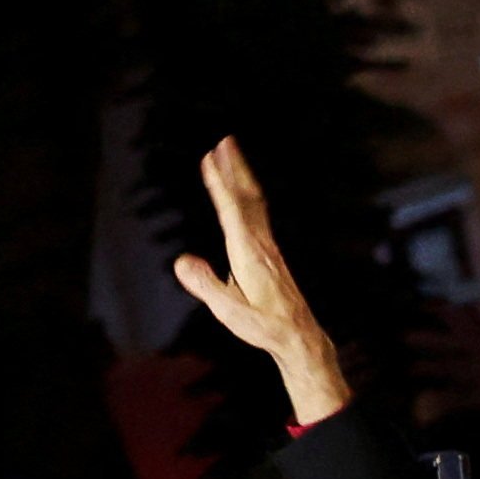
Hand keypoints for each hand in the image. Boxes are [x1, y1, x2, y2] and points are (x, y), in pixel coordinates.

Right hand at [170, 137, 349, 424]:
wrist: (299, 337)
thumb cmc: (264, 327)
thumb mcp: (231, 313)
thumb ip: (206, 286)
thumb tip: (181, 260)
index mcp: (250, 254)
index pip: (232, 211)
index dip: (219, 184)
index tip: (209, 159)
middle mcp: (262, 245)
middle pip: (248, 198)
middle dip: (236, 169)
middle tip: (226, 142)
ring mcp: (269, 248)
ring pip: (255, 204)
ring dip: (243, 178)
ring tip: (232, 157)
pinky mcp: (270, 254)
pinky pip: (257, 215)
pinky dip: (247, 196)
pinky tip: (244, 195)